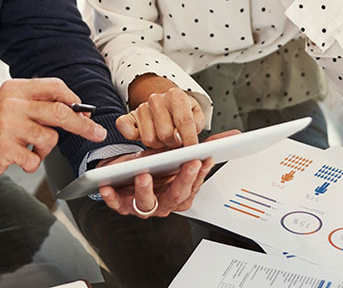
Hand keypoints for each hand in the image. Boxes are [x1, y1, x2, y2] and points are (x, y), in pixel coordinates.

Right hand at [0, 78, 106, 184]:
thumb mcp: (11, 107)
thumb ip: (38, 105)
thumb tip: (75, 110)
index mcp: (16, 90)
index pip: (54, 87)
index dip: (74, 100)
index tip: (85, 112)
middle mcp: (12, 104)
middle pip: (61, 112)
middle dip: (83, 125)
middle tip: (96, 133)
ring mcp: (8, 126)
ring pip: (50, 138)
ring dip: (45, 149)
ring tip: (29, 148)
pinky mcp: (5, 148)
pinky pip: (35, 159)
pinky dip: (32, 163)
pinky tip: (19, 159)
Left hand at [97, 130, 240, 217]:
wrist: (127, 170)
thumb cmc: (155, 165)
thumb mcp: (178, 154)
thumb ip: (204, 147)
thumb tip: (233, 136)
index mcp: (179, 194)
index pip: (193, 186)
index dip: (199, 174)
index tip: (203, 159)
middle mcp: (163, 203)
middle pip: (176, 197)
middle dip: (182, 180)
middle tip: (187, 164)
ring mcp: (143, 206)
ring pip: (147, 204)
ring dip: (145, 190)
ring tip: (144, 174)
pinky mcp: (122, 204)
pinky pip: (118, 204)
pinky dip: (112, 197)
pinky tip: (108, 186)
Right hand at [117, 87, 203, 147]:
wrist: (165, 103)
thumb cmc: (181, 111)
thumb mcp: (196, 115)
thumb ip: (196, 125)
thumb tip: (188, 140)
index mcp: (176, 96)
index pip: (184, 121)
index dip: (189, 138)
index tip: (191, 149)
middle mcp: (157, 99)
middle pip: (165, 134)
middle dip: (173, 142)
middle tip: (176, 140)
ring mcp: (141, 108)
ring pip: (149, 139)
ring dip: (158, 144)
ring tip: (163, 137)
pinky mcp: (128, 117)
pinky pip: (127, 131)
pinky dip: (133, 137)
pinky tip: (145, 135)